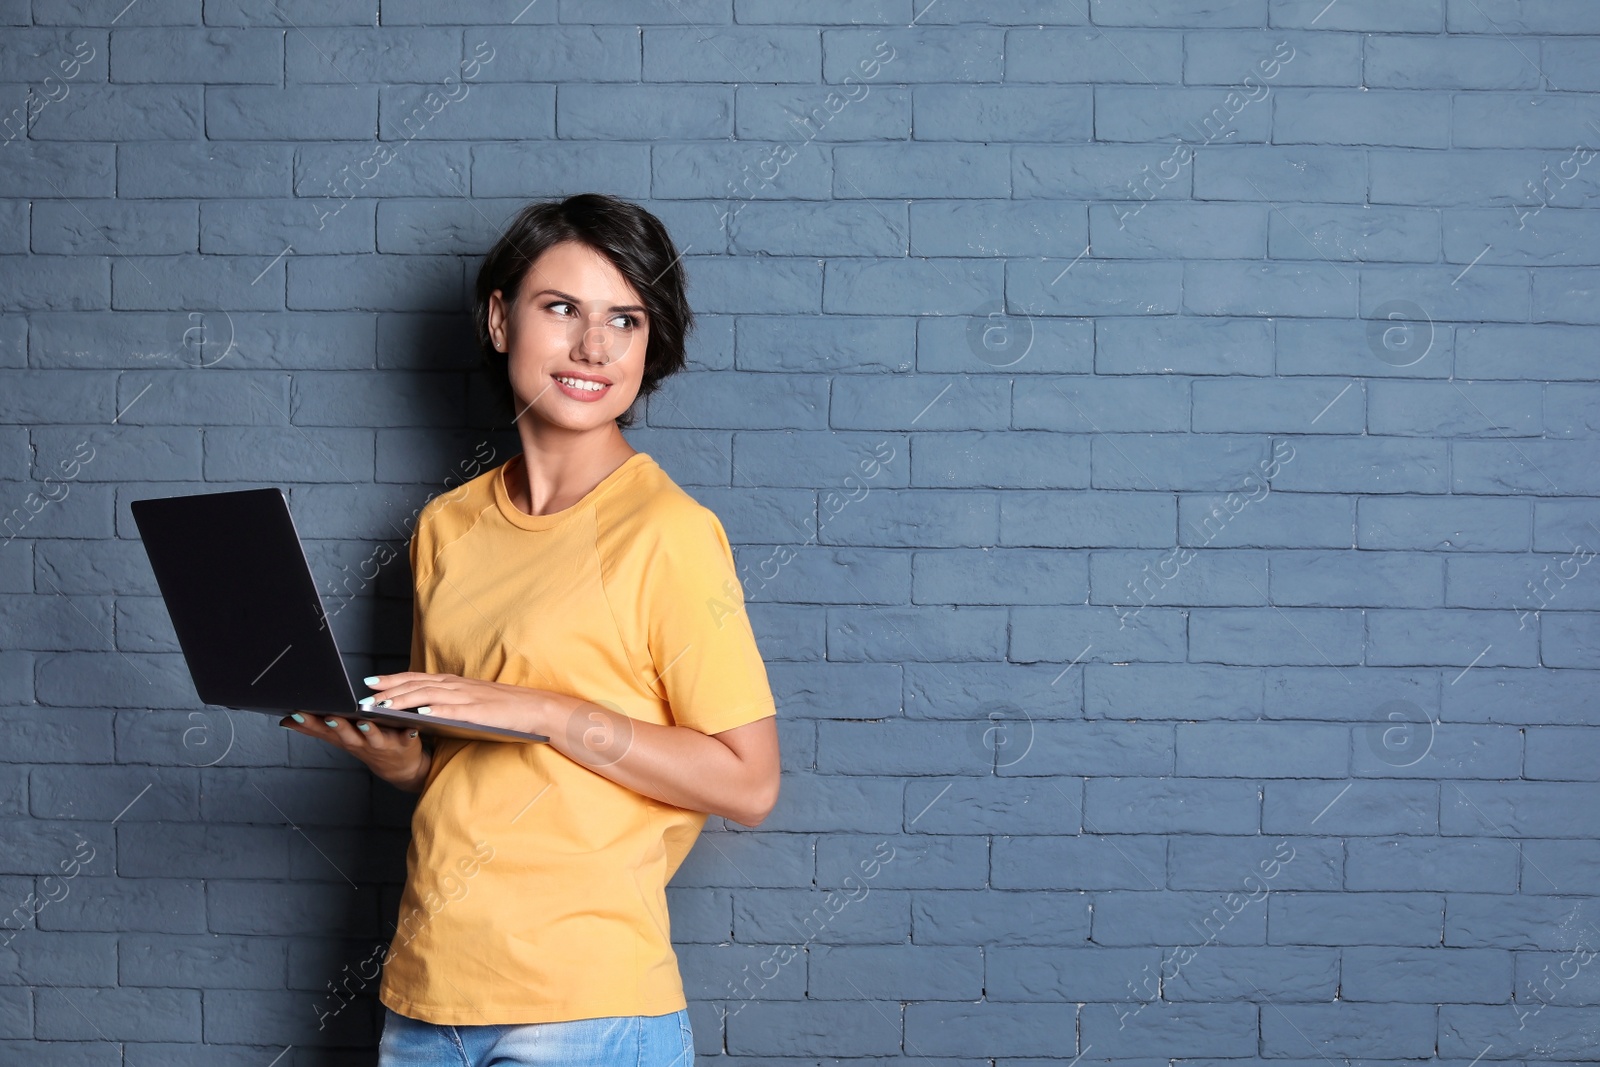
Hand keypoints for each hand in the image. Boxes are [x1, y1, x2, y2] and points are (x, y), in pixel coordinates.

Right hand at [279, 712, 430, 792]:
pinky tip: (410, 728)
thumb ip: (316, 728)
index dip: (310, 724)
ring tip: (365, 723)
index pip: (324, 731)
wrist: (400, 768)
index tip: (296, 712)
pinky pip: (407, 739)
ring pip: (374, 739)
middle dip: (338, 727)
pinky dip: (407, 734)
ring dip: (369, 732)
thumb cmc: (366, 745)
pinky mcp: (404, 744)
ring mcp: (382, 745)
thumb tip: (286, 720)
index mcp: (345, 738)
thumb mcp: (339, 737)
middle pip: (347, 736)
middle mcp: (361, 743)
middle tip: (329, 716)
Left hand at [358, 672, 546, 736]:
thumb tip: (419, 706)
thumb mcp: (469, 699)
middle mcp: (456, 686)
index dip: (391, 679)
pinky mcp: (479, 712)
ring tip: (384, 707)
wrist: (533, 708)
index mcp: (453, 683)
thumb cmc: (501, 706)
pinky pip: (454, 711)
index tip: (369, 682)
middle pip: (416, 685)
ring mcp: (467, 698)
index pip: (416, 678)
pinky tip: (420, 715)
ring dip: (404, 700)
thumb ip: (446, 700)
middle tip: (365, 698)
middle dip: (389, 691)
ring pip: (429, 696)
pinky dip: (436, 711)